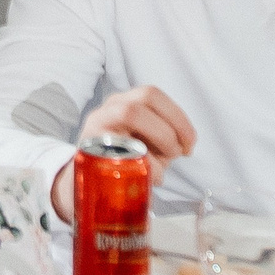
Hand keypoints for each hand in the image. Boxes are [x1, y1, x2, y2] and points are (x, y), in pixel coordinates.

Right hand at [53, 86, 195, 221]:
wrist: (84, 179)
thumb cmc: (122, 159)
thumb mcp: (141, 141)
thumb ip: (161, 135)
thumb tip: (183, 146)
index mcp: (124, 102)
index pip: (153, 95)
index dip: (178, 117)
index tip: (190, 143)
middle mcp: (108, 109)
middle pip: (143, 101)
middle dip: (169, 129)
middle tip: (177, 153)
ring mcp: (97, 126)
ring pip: (130, 115)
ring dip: (157, 142)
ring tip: (162, 166)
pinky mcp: (90, 148)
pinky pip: (122, 150)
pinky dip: (145, 166)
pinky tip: (148, 178)